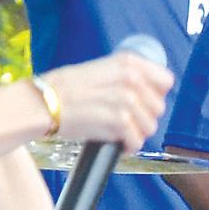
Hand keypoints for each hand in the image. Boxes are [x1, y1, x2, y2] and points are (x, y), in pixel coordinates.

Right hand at [45, 50, 172, 147]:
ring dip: (136, 133)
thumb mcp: (101, 69)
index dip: (155, 95)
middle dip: (144, 118)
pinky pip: (137, 141)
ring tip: (118, 132)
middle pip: (159, 107)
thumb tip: (149, 92)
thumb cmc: (66, 89)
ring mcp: (126, 100)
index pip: (166, 81)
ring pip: (150, 126)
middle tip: (124, 122)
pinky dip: (128, 146)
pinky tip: (117, 143)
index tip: (142, 103)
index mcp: (128, 63)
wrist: (43, 103)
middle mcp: (131, 78)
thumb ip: (127, 77)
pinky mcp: (118, 121)